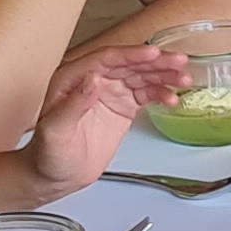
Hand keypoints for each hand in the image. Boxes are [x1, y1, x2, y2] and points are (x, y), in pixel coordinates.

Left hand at [29, 39, 178, 184]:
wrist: (55, 176)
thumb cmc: (47, 155)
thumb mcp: (55, 131)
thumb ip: (74, 104)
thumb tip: (93, 79)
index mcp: (73, 78)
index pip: (106, 59)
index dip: (131, 55)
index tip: (153, 54)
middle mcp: (93, 80)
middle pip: (129, 64)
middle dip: (156, 62)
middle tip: (179, 62)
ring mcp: (110, 92)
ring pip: (141, 76)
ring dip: (164, 76)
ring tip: (183, 79)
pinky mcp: (122, 106)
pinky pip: (145, 94)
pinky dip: (161, 94)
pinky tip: (172, 98)